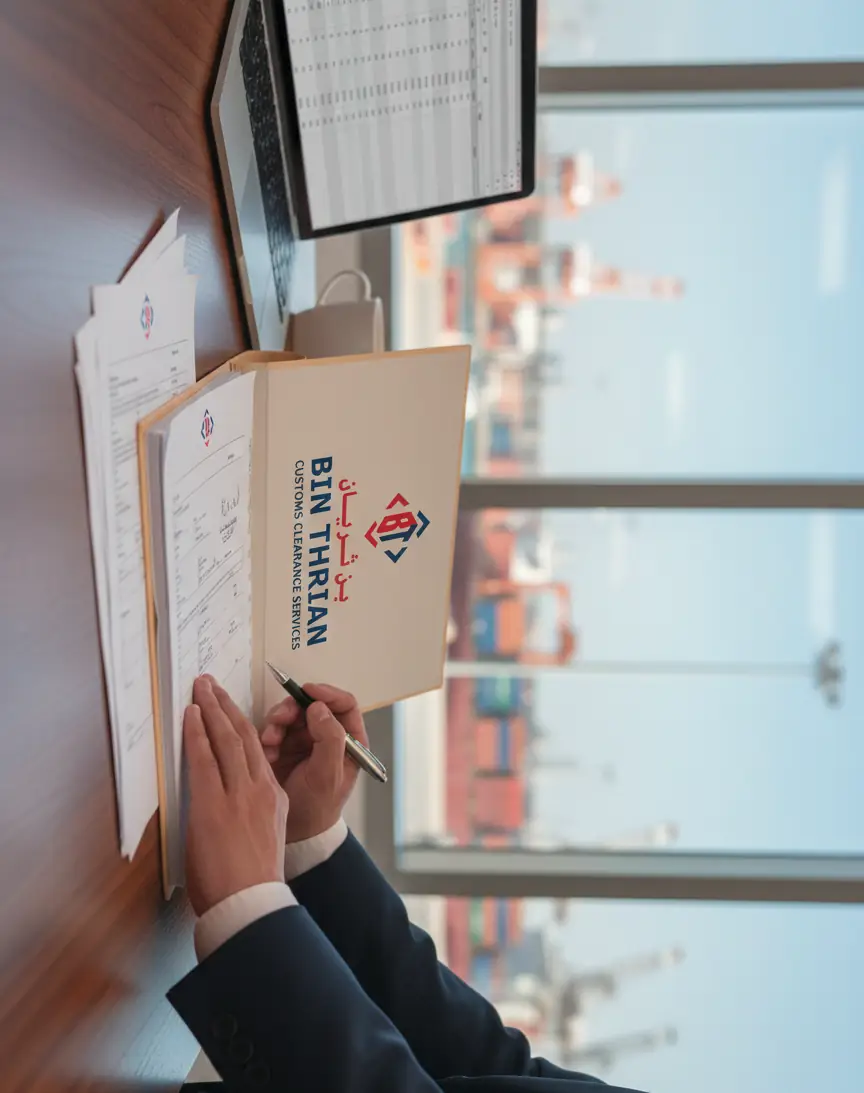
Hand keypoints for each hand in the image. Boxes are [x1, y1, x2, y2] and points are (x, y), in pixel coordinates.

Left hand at [184, 676, 288, 916]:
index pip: (257, 750)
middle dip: (226, 705)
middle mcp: (260, 789)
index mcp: (274, 797)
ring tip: (202, 688)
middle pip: (243, 736)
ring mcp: (239, 794)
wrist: (250, 905)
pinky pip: (205, 759)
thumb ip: (253, 814)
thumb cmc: (252, 882)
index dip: (241, 723)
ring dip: (212, 709)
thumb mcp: (264, 838)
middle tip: (212, 684)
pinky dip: (198, 733)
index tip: (229, 707)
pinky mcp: (214, 804)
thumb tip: (231, 805)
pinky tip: (192, 715)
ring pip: (227, 739)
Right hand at [261, 683, 367, 843]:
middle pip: (312, 705)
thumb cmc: (318, 807)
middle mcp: (329, 736)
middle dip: (293, 709)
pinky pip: (274, 729)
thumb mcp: (327, 776)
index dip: (327, 693)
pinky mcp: (285, 746)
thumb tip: (319, 707)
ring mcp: (306, 740)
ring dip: (277, 724)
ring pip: (291, 715)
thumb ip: (328, 740)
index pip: (344, 705)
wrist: (295, 832)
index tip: (308, 691)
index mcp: (349, 741)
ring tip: (269, 743)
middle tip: (278, 720)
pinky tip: (267, 753)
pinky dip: (268, 736)